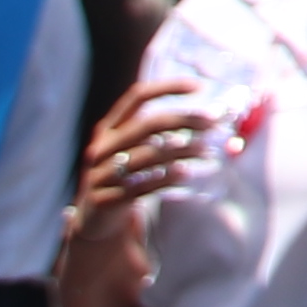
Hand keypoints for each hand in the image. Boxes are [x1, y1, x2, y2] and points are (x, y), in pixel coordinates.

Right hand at [71, 79, 205, 223]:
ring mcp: (100, 174)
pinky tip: (186, 173)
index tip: (199, 87)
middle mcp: (102, 147)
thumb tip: (210, 121)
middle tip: (212, 123)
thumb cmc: (124, 177)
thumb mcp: (132, 152)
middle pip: (147, 124)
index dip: (167, 88)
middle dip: (183, 120)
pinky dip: (166, 178)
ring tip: (207, 150)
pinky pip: (142, 186)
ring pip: (148, 156)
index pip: (137, 97)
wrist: (93, 220)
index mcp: (108, 128)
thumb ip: (161, 136)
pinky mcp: (105, 200)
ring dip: (182, 151)